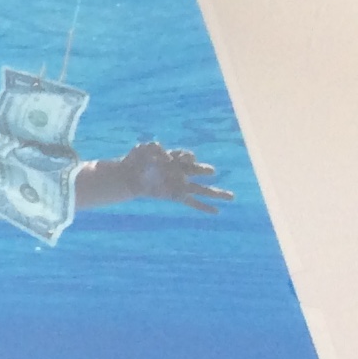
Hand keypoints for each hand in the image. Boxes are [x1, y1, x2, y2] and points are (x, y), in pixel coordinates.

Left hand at [117, 140, 232, 211]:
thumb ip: (156, 147)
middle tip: (211, 172)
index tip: (168, 158)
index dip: (184, 156)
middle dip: (205, 170)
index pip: (187, 155)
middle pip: (199, 170)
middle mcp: (181, 171)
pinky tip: (217, 211)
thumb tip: (167, 157)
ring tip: (232, 197)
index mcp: (176, 159)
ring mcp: (179, 184)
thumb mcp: (145, 147)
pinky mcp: (175, 196)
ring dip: (217, 194)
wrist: (126, 176)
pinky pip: (192, 202)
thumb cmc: (136, 160)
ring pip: (202, 189)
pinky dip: (204, 207)